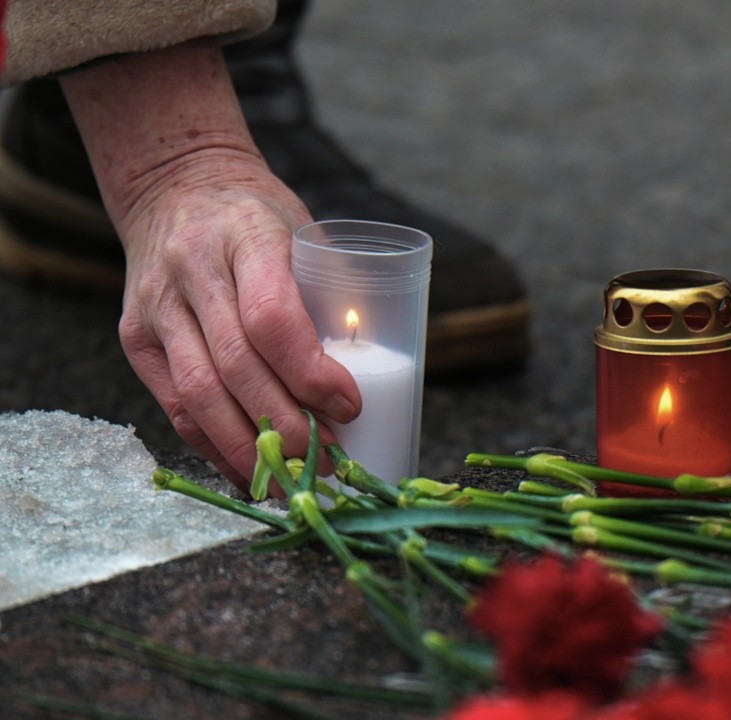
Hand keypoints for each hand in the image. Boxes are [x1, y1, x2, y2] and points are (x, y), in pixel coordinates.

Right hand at [116, 152, 359, 487]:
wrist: (175, 192)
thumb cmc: (257, 219)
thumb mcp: (302, 232)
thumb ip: (327, 294)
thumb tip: (372, 379)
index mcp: (245, 236)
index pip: (271, 317)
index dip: (310, 372)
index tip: (349, 407)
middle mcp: (192, 272)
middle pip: (236, 367)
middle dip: (287, 425)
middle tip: (330, 460)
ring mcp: (156, 307)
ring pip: (200, 395)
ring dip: (250, 448)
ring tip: (295, 478)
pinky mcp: (135, 338)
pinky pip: (176, 405)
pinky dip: (215, 446)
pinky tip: (250, 471)